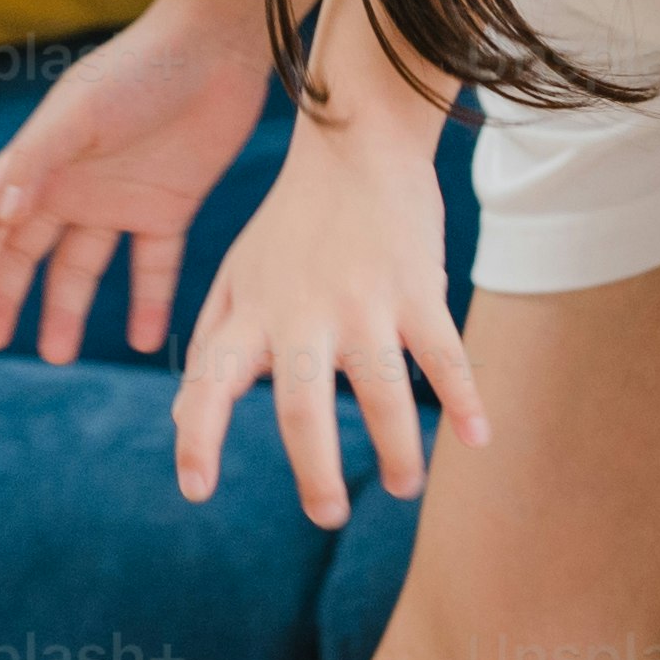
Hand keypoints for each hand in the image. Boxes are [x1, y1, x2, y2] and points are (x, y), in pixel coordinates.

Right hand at [0, 3, 279, 362]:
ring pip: (80, 267)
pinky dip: (147, 302)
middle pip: (24, 251)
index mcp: (39, 160)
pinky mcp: (168, 207)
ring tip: (56, 356)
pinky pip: (151, 266)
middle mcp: (72, 184)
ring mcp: (119, 199)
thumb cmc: (141, 70)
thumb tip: (1, 218)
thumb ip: (37, 161)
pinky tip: (141, 341)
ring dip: (65, 310)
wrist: (218, 48)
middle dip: (3, 295)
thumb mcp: (81, 112)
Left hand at [172, 104, 481, 523]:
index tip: (195, 489)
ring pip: (380, 392)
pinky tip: (478, 438)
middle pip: (303, 409)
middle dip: (315, 471)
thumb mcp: (234, 274)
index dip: (198, 438)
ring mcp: (362, 302)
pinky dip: (463, 399)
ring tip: (405, 486)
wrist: (355, 143)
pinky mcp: (416, 288)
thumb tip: (182, 416)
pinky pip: (443, 355)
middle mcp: (301, 314)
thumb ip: (211, 344)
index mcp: (250, 314)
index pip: (209, 384)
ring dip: (396, 449)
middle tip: (327, 516)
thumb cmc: (291, 221)